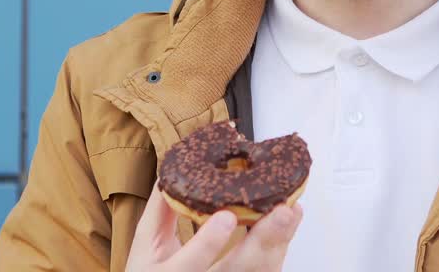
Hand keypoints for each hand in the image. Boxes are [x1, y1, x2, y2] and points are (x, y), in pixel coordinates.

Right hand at [125, 182, 303, 270]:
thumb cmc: (156, 270)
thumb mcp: (148, 247)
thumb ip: (158, 213)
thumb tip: (168, 177)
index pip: (190, 265)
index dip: (208, 243)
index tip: (226, 217)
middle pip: (240, 269)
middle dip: (265, 239)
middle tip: (283, 211)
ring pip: (262, 270)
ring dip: (280, 239)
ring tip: (290, 209)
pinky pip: (268, 267)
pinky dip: (279, 244)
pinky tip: (287, 221)